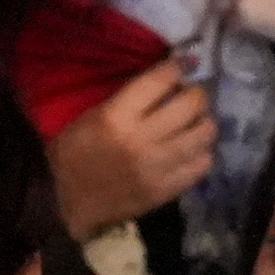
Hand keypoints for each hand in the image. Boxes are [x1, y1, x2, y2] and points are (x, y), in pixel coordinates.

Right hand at [47, 56, 217, 230]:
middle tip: (191, 97)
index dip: (176, 68)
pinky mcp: (167, 189)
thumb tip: (164, 80)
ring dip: (204, 122)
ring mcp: (157, 166)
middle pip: (191, 104)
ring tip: (196, 123)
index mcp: (115, 118)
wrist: (70, 207)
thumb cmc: (73, 157)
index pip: (160, 80)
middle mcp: (141, 139)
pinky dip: (202, 153)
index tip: (180, 67)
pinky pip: (202, 164)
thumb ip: (125, 100)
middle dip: (196, 94)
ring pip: (204, 133)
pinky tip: (191, 150)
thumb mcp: (89, 119)